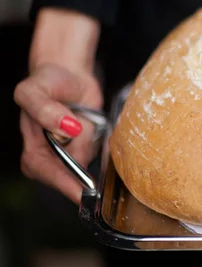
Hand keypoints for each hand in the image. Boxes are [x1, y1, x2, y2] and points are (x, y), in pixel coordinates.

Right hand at [13, 63, 102, 203]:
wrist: (68, 74)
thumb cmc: (47, 83)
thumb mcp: (34, 91)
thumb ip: (45, 110)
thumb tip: (67, 128)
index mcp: (33, 151)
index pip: (49, 174)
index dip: (66, 183)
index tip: (83, 192)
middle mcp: (52, 158)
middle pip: (73, 174)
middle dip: (84, 159)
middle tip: (89, 133)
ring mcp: (73, 154)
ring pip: (90, 162)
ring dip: (94, 145)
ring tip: (86, 119)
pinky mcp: (90, 146)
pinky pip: (102, 153)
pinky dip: (104, 144)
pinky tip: (96, 125)